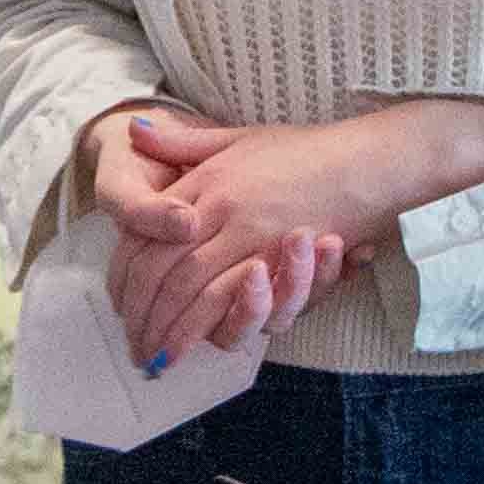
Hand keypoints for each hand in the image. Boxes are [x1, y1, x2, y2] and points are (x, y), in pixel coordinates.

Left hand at [105, 110, 411, 366]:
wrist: (363, 160)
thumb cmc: (304, 151)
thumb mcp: (237, 138)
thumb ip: (183, 142)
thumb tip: (131, 126)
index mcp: (205, 181)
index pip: (148, 231)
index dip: (128, 272)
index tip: (121, 301)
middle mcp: (219, 208)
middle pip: (163, 269)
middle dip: (143, 312)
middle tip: (131, 341)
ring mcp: (248, 234)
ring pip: (190, 290)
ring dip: (169, 329)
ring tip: (154, 356)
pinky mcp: (277, 258)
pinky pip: (230, 299)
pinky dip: (204, 327)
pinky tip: (190, 347)